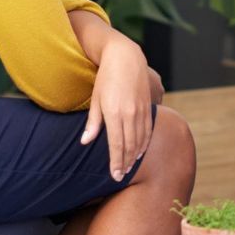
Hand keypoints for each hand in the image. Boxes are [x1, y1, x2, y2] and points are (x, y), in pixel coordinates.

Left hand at [81, 38, 153, 180]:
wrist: (126, 57)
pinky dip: (145, 143)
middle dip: (125, 163)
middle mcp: (130, 114)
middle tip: (121, 176)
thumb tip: (85, 142)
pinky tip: (140, 151)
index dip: (115, 162)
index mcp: (114, 113)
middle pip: (129, 146)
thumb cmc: (105, 78)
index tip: (115, 175)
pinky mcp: (148, 106)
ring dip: (135, 155)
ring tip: (129, 166)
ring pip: (140, 140)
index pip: (116, 145)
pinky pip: (148, 130)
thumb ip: (93, 122)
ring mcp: (141, 110)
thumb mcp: (95, 99)